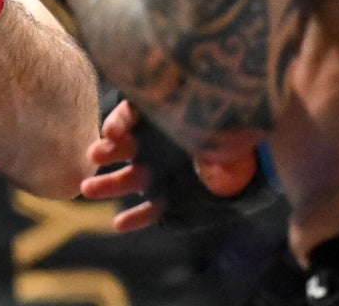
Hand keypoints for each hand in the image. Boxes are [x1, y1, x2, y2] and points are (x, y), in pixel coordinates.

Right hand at [80, 99, 275, 232]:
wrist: (251, 163)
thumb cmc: (234, 134)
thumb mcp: (225, 127)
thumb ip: (213, 135)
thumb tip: (208, 153)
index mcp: (162, 118)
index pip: (134, 113)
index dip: (121, 121)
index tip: (111, 131)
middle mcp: (154, 143)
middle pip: (125, 145)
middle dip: (107, 150)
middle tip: (94, 156)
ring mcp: (158, 170)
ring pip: (130, 177)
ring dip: (108, 184)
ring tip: (87, 190)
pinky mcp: (166, 196)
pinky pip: (149, 207)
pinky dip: (136, 216)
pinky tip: (118, 224)